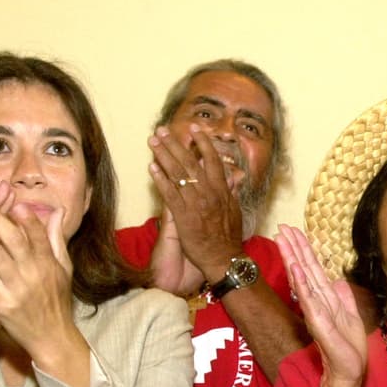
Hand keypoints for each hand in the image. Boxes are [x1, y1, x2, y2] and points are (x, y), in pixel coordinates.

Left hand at [0, 193, 81, 366]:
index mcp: (48, 264)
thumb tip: (57, 211)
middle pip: (12, 241)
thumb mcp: (63, 269)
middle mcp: (33, 274)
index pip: (37, 236)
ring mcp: (17, 290)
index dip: (27, 219)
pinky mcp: (2, 306)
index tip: (15, 201)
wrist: (52, 339)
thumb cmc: (57, 301)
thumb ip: (57, 238)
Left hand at [148, 124, 244, 281]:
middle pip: (190, 162)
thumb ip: (231, 192)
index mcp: (222, 190)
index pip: (212, 159)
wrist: (222, 259)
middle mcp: (209, 193)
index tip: (194, 128)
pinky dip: (160, 179)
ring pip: (178, 174)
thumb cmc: (228, 238)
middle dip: (175, 143)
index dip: (203, 141)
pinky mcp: (183, 216)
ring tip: (153, 142)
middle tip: (162, 130)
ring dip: (164, 155)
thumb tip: (232, 178)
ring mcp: (195, 203)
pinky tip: (151, 167)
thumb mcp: (235, 211)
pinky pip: (170, 193)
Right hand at [275, 225, 365, 385]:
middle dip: (293, 247)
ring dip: (292, 258)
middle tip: (281, 227)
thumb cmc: (349, 348)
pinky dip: (301, 284)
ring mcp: (315, 310)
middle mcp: (317, 301)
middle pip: (303, 269)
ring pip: (302, 279)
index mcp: (325, 298)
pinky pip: (308, 299)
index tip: (293, 231)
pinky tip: (295, 268)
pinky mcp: (317, 322)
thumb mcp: (351, 316)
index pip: (312, 269)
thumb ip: (345, 298)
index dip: (303, 249)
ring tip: (283, 240)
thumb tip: (339, 280)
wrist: (349, 370)